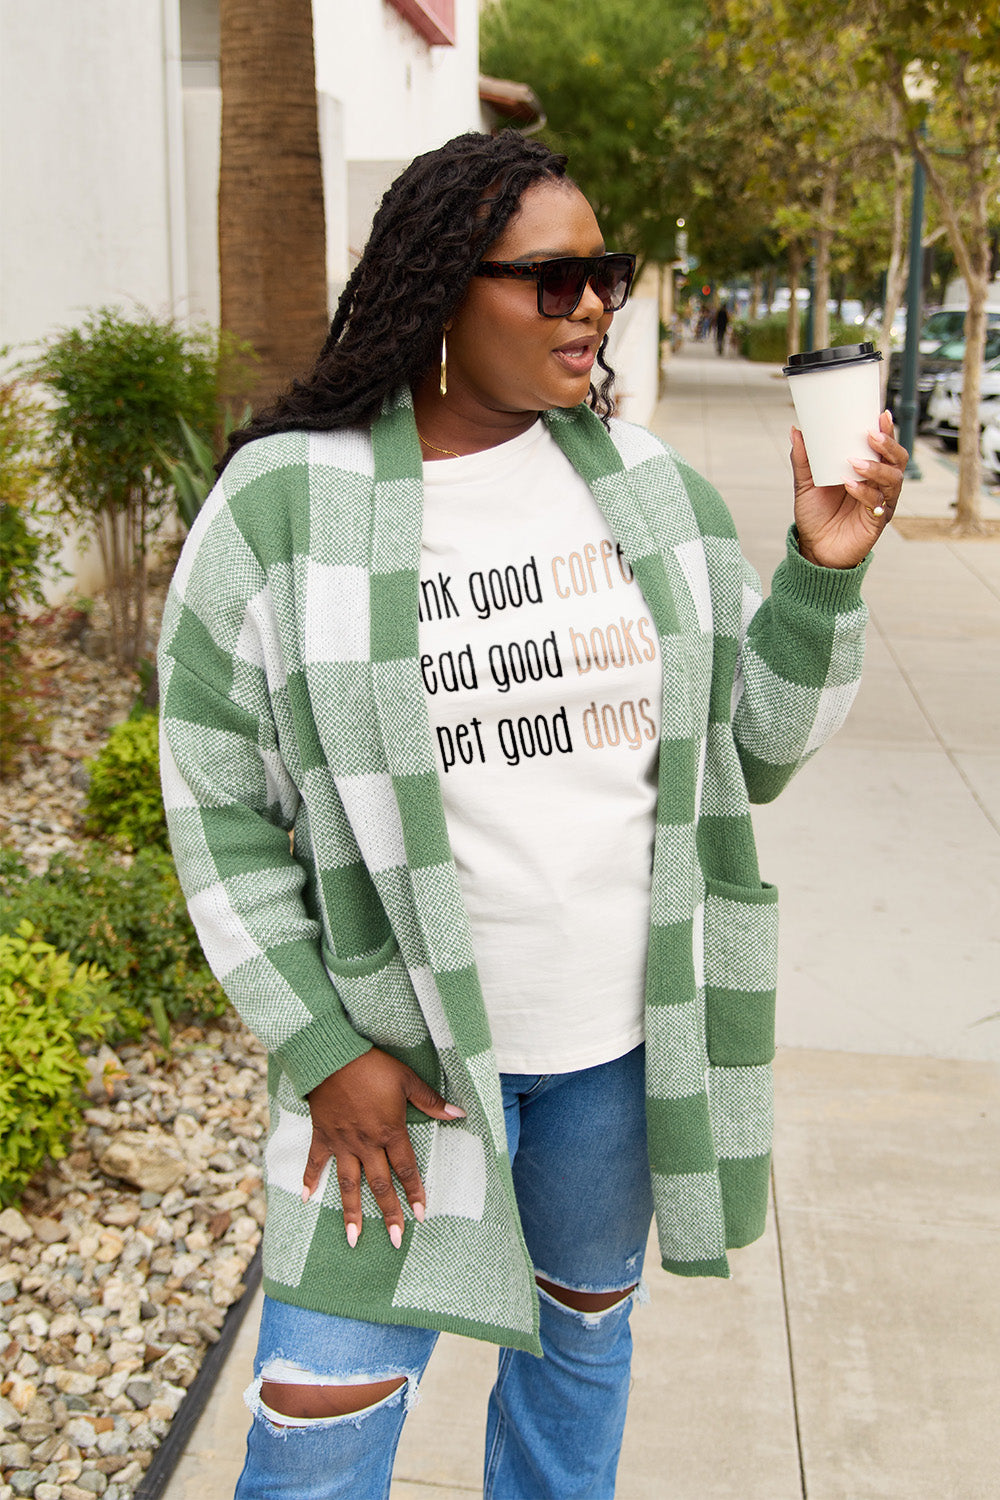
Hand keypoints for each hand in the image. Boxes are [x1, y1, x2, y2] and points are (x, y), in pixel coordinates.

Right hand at [303, 1049, 464, 1248]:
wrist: (333, 1057)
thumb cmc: (373, 1067)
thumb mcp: (407, 1080)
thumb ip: (431, 1102)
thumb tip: (459, 1114)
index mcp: (389, 1132)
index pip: (406, 1169)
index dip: (414, 1192)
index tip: (420, 1214)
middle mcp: (366, 1144)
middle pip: (379, 1185)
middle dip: (389, 1213)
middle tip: (395, 1239)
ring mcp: (342, 1143)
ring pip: (348, 1184)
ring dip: (351, 1212)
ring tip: (353, 1238)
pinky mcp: (322, 1135)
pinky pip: (315, 1161)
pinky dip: (309, 1179)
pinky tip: (305, 1198)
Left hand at [792, 410, 907, 568]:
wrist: (815, 548)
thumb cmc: (815, 515)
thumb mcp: (805, 484)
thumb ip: (803, 459)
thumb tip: (796, 430)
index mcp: (868, 470)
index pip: (884, 446)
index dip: (887, 431)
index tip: (881, 415)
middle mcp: (880, 484)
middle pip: (898, 459)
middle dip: (887, 445)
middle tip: (870, 435)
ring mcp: (880, 502)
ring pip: (893, 479)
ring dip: (876, 468)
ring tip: (854, 462)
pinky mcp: (876, 521)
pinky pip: (877, 503)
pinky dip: (864, 492)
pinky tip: (849, 484)